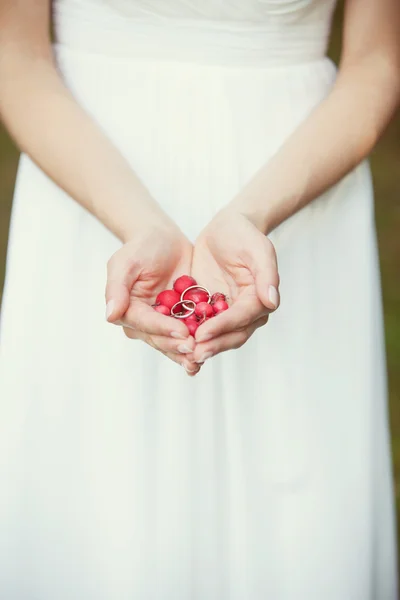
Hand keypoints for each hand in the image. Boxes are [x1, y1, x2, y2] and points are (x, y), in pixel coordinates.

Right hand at [105, 222, 200, 375]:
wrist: (164, 239)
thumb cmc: (142, 247)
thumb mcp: (126, 262)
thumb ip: (117, 288)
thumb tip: (110, 315)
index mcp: (127, 310)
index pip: (145, 323)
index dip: (163, 329)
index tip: (182, 333)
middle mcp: (143, 322)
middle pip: (160, 339)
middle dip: (177, 346)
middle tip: (196, 350)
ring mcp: (163, 323)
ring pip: (174, 343)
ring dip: (187, 354)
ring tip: (201, 360)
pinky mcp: (180, 320)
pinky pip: (189, 334)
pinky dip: (200, 343)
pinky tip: (212, 349)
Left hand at [189, 208, 279, 363]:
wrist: (226, 228)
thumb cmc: (243, 235)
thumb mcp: (257, 249)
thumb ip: (266, 274)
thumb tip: (272, 302)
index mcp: (260, 299)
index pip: (242, 318)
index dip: (223, 327)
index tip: (203, 334)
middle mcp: (246, 311)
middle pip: (232, 335)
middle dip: (213, 345)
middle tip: (193, 354)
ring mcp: (228, 313)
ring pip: (217, 336)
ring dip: (202, 347)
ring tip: (184, 355)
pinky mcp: (210, 310)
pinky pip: (201, 326)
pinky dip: (190, 336)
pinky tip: (173, 343)